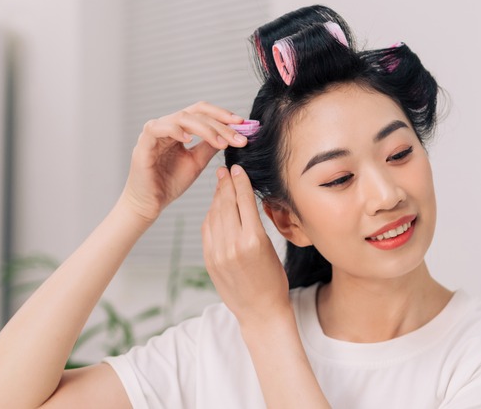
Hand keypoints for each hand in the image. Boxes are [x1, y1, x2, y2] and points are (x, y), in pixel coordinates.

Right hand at [120, 101, 246, 221]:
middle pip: (196, 113)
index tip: (243, 124)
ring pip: (182, 117)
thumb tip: (231, 134)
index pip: (202, 113)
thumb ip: (210, 146)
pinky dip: (175, 130)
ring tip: (221, 142)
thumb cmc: (170, 183)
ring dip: (205, 128)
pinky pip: (157, 128)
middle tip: (238, 136)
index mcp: (180, 129)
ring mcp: (155, 133)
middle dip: (220, 124)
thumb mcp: (197, 162)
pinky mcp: (143, 144)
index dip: (223, 115)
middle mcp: (167, 126)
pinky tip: (189, 140)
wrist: (150, 203)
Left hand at [202, 165, 290, 324]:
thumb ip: (254, 225)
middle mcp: (234, 245)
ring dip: (216, 197)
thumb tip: (244, 202)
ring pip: (214, 216)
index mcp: (255, 240)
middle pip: (226, 205)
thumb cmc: (273, 281)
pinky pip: (207, 231)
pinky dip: (211, 215)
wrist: (260, 311)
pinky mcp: (210, 261)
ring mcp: (218, 253)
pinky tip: (215, 208)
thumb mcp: (271, 249)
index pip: (244, 202)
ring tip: (220, 184)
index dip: (240, 182)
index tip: (237, 168)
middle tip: (224, 170)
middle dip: (225, 185)